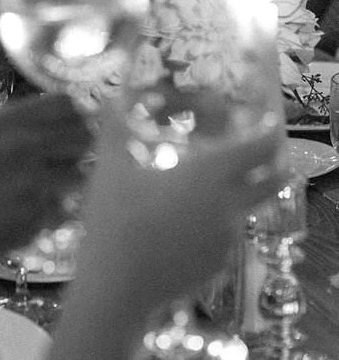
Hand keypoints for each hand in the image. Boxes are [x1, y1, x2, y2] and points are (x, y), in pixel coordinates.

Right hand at [0, 93, 92, 311]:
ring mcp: (32, 185)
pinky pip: (65, 208)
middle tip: (70, 154)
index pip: (64, 104)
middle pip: (82, 134)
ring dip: (70, 179)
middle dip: (80, 144)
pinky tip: (31, 212)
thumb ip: (13, 122)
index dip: (75, 112)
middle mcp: (20, 148)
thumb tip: (58, 114)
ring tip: (48, 186)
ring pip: (80, 173)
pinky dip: (55, 211)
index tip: (75, 121)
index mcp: (2, 123)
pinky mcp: (38, 219)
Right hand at [65, 102, 285, 316]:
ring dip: (237, 196)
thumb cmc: (115, 218)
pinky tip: (186, 225)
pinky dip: (216, 226)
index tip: (264, 126)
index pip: (260, 149)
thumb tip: (112, 98)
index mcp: (209, 174)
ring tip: (204, 189)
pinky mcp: (219, 266)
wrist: (116, 285)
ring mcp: (227, 239)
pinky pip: (226, 237)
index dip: (268, 134)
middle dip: (273, 165)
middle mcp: (229, 205)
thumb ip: (114, 127)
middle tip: (257, 154)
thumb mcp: (110, 165)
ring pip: (245, 209)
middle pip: (273, 182)